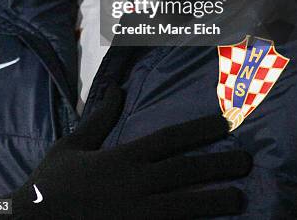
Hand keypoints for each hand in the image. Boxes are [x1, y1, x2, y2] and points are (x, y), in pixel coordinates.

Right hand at [0, 83, 251, 218]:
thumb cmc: (50, 184)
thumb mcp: (71, 145)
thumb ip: (99, 118)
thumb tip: (118, 89)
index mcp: (122, 159)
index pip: (169, 140)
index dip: (199, 130)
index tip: (225, 125)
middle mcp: (134, 185)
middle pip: (184, 172)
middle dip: (218, 165)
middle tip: (247, 161)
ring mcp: (135, 215)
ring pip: (183, 205)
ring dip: (213, 200)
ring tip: (240, 197)